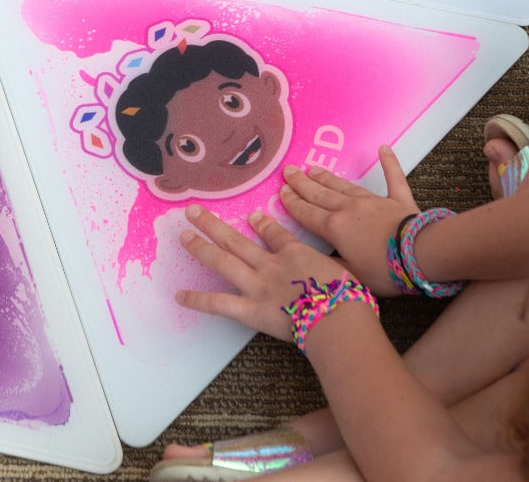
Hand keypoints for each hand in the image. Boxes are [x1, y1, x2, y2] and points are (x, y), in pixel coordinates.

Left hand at [176, 205, 359, 341]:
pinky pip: (219, 304)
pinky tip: (179, 297)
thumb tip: (347, 268)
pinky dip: (198, 301)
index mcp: (295, 253)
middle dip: (213, 224)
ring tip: (183, 234)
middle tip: (193, 211)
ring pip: (223, 260)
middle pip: (236, 240)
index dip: (261, 224)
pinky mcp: (250, 309)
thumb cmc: (349, 296)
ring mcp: (257, 284)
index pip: (274, 234)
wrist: (338, 317)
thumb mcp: (347, 269)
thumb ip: (336, 265)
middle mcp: (270, 264)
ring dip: (201, 247)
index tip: (252, 216)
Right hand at [279, 148, 419, 295]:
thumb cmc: (384, 270)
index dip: (292, 203)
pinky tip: (384, 149)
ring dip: (327, 177)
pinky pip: (393, 179)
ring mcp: (372, 202)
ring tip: (312, 168)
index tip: (281, 191)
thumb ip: (333, 262)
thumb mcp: (352, 275)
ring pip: (344, 186)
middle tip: (288, 171)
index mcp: (334, 228)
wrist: (420, 255)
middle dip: (302, 183)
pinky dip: (389, 164)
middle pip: (320, 194)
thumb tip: (319, 258)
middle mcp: (348, 209)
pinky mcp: (397, 200)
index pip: (307, 214)